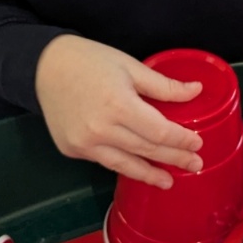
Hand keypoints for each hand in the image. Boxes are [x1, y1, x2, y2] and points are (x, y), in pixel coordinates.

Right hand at [35, 34, 203, 186]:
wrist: (45, 67)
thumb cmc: (90, 61)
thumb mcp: (131, 66)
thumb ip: (164, 86)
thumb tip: (196, 91)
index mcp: (118, 105)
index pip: (159, 131)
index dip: (181, 139)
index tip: (197, 143)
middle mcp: (100, 130)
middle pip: (146, 149)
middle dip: (173, 158)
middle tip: (194, 164)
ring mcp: (83, 143)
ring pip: (125, 164)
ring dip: (150, 174)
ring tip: (169, 181)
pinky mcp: (72, 150)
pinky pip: (105, 161)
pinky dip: (125, 165)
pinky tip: (139, 168)